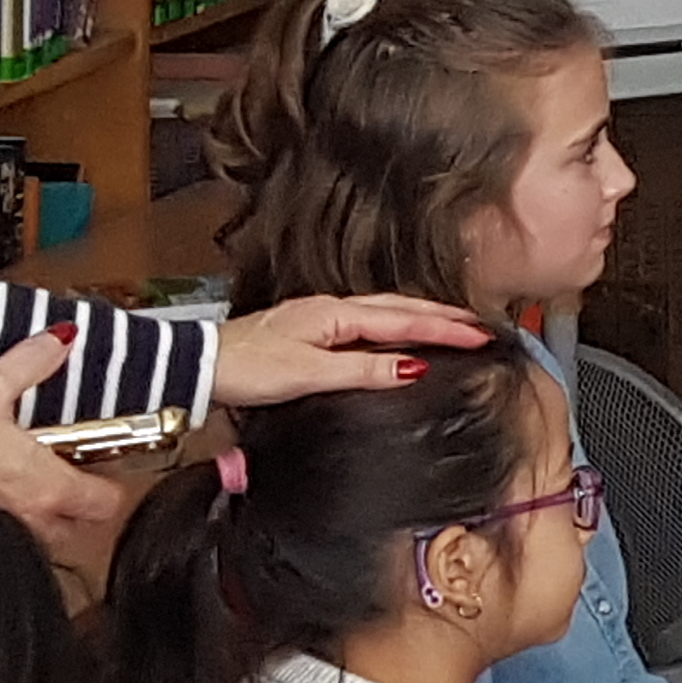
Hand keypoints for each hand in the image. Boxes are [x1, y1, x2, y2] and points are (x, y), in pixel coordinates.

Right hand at [0, 328, 131, 572]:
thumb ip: (28, 364)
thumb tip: (61, 339)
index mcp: (50, 486)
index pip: (108, 501)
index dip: (111, 484)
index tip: (103, 463)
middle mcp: (34, 521)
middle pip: (81, 527)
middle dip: (82, 507)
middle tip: (71, 476)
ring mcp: (4, 539)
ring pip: (44, 542)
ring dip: (46, 522)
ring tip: (31, 491)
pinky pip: (7, 547)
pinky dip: (10, 532)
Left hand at [212, 291, 495, 407]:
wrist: (199, 367)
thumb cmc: (246, 368)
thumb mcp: (309, 374)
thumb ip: (363, 370)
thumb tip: (414, 369)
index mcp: (337, 315)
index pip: (405, 320)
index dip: (446, 328)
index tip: (482, 334)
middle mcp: (332, 309)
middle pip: (399, 308)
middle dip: (442, 316)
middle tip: (479, 325)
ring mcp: (319, 317)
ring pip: (383, 312)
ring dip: (420, 317)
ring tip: (450, 325)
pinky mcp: (308, 330)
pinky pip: (366, 322)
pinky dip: (393, 326)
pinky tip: (395, 336)